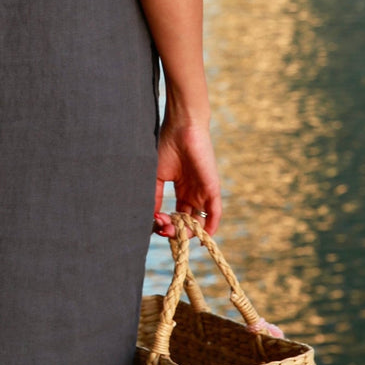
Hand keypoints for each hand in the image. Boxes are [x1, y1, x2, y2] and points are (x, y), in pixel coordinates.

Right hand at [154, 115, 220, 235]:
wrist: (182, 127)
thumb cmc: (167, 146)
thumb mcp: (157, 175)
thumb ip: (154, 196)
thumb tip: (150, 217)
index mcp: (182, 190)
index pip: (177, 216)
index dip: (166, 224)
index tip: (154, 223)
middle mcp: (194, 194)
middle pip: (188, 222)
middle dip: (174, 230)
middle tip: (162, 228)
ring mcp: (203, 192)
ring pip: (199, 222)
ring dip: (186, 232)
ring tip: (171, 230)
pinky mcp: (212, 189)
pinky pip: (215, 214)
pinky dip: (209, 228)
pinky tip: (200, 236)